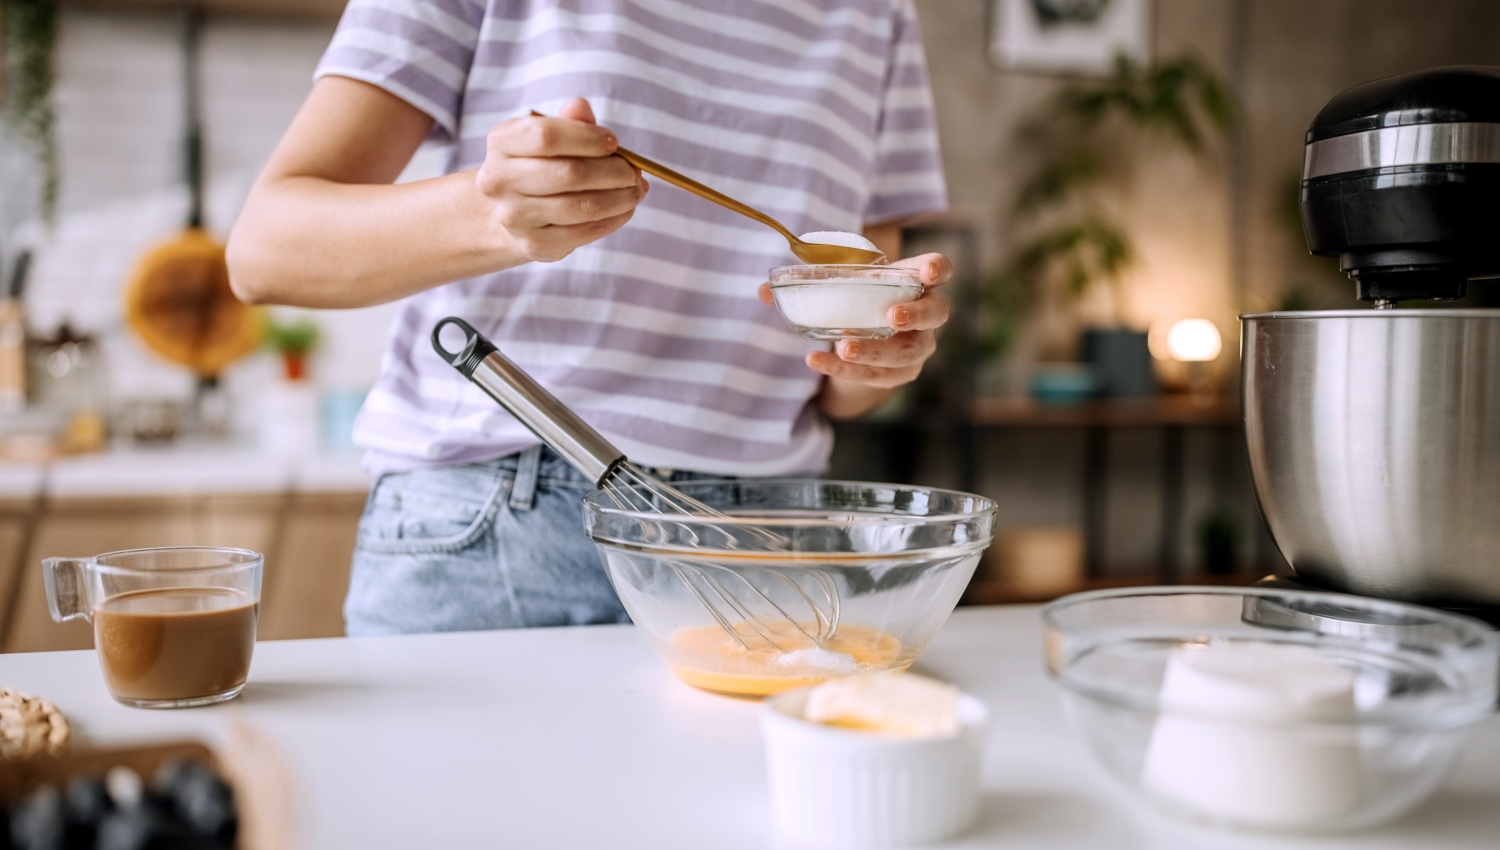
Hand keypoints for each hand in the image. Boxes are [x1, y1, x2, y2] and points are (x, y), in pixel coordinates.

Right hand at [476, 98, 647, 261]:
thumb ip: (569, 122)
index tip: (614, 142)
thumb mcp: (548, 136)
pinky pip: (583, 232)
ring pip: (580, 207)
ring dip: (619, 198)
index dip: (587, 138)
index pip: (546, 136)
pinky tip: (625, 209)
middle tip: (635, 171)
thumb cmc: (538, 164)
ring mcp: (514, 216)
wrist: (510, 211)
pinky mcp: (533, 244)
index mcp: (501, 142)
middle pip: (568, 173)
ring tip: (636, 189)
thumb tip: (582, 107)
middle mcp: (499, 180)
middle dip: (612, 172)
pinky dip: (613, 219)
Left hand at [758, 253, 952, 390]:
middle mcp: (926, 316)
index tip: (929, 271)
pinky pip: (877, 376)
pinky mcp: (899, 374)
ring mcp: (917, 347)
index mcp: (916, 281)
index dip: (938, 268)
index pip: (939, 268)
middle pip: (936, 314)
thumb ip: (806, 282)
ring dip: (875, 350)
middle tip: (891, 316)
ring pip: (905, 353)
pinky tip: (818, 361)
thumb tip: (762, 290)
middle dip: (916, 315)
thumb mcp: (839, 283)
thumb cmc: (858, 299)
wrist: (864, 338)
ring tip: (844, 346)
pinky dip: (847, 370)